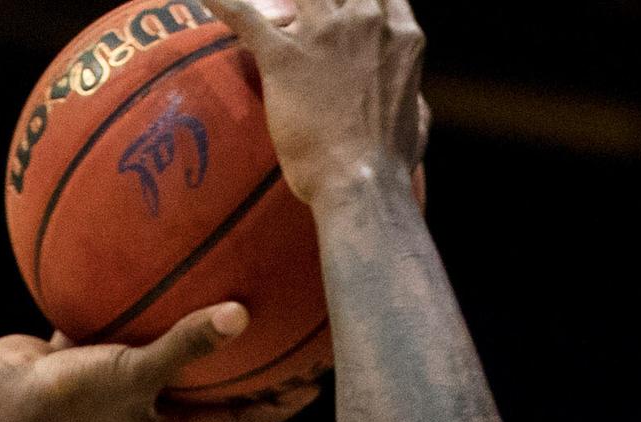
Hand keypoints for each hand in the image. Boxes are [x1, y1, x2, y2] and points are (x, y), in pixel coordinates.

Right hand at [0, 305, 319, 421]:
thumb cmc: (70, 401)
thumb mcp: (135, 370)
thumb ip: (187, 343)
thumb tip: (242, 315)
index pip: (239, 419)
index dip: (280, 402)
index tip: (317, 377)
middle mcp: (148, 408)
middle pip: (215, 385)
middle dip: (252, 361)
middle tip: (292, 326)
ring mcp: (119, 380)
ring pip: (172, 350)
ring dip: (200, 325)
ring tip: (234, 283)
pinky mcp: (91, 352)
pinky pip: (129, 321)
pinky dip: (147, 297)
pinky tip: (161, 254)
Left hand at [205, 0, 429, 201]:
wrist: (361, 183)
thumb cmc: (391, 161)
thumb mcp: (417, 118)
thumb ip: (410, 93)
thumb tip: (412, 97)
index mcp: (400, 34)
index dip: (358, 1)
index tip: (344, 9)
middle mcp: (364, 20)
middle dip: (319, 0)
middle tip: (300, 15)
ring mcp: (323, 33)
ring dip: (278, 1)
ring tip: (269, 9)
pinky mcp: (283, 56)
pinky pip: (245, 14)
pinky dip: (223, 2)